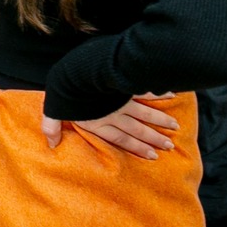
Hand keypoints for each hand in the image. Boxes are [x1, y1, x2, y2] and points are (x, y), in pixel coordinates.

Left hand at [42, 94, 179, 158]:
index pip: (121, 139)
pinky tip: (171, 94)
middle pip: (137, 129)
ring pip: (145, 112)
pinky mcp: (125, 85)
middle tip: (169, 145)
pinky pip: (144, 90)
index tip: (152, 155)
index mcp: (98, 122)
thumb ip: (52, 128)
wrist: (75, 71)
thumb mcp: (53, 110)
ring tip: (174, 128)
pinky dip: (157, 94)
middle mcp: (113, 114)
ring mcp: (121, 100)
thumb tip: (51, 146)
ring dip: (160, 120)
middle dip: (154, 138)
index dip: (136, 148)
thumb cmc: (63, 91)